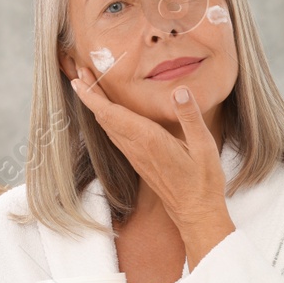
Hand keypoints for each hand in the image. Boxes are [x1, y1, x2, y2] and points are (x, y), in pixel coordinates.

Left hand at [69, 64, 233, 259]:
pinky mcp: (138, 160)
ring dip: (96, 104)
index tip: (79, 78)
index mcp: (149, 140)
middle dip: (90, 92)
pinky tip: (108, 112)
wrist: (195, 213)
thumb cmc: (202, 182)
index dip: (93, 95)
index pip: (113, 114)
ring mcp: (135, 155)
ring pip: (107, 126)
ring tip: (89, 85)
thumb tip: (180, 91)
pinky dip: (106, 117)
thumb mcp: (204, 147)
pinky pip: (115, 135)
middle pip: (104, 116)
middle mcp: (136, 147)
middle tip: (79, 69)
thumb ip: (190, 117)